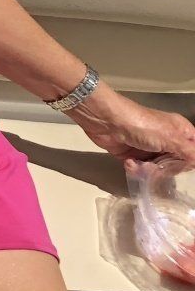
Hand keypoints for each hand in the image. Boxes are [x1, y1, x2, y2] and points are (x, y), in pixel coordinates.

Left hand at [74, 87, 194, 163]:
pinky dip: (135, 168)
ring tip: (139, 164)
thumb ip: (190, 153)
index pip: (193, 152)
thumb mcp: (171, 138)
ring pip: (158, 169)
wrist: (106, 120)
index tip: (180, 164)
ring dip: (148, 170)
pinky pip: (141, 169)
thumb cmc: (142, 125)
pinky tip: (129, 163)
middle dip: (166, 169)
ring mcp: (149, 148)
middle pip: (176, 164)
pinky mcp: (132, 155)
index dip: (189, 161)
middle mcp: (167, 140)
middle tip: (157, 165)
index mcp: (180, 131)